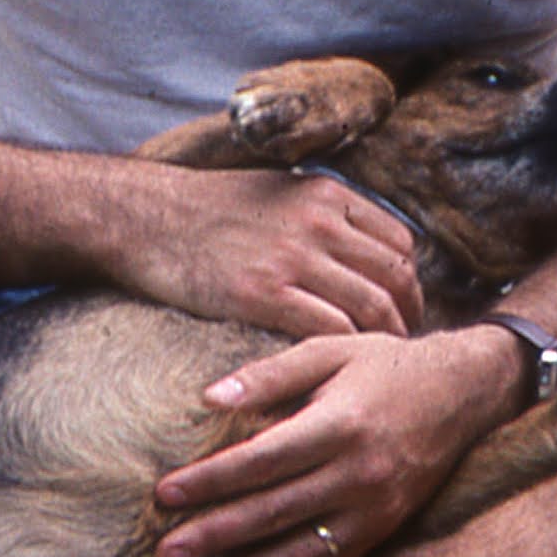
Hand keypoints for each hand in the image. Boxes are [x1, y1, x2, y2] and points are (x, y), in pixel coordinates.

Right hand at [108, 165, 426, 340]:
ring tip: (377, 363)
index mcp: (327, 195)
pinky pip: (328, 329)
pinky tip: (339, 366)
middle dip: (409, 316)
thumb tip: (360, 243)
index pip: (400, 243)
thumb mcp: (278, 190)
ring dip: (383, 340)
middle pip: (395, 277)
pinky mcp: (262, 294)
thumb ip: (322, 212)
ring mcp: (293, 258)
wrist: (146, 217)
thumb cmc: (208, 208)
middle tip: (403, 345)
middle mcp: (319, 222)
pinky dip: (344, 351)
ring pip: (370, 307)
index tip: (405, 308)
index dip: (410, 281)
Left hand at [152, 329, 509, 556]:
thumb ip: (269, 374)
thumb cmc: (386, 365)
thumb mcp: (330, 351)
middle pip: (273, 512)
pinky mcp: (383, 530)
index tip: (165, 493)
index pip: (261, 461)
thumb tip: (209, 397)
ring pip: (300, 553)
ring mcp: (373, 509)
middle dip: (214, 536)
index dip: (210, 480)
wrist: (463, 393)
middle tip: (165, 552)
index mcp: (339, 424)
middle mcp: (358, 473)